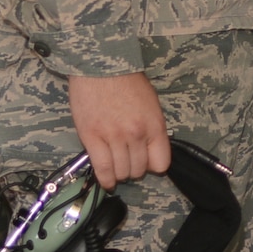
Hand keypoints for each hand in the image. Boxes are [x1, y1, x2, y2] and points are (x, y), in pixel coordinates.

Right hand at [68, 72, 170, 189]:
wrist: (101, 68)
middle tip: (129, 162)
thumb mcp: (152, 104)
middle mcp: (136, 135)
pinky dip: (105, 179)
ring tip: (117, 169)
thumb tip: (150, 149)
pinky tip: (107, 182)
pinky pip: (101, 168)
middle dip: (135, 170)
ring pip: (120, 172)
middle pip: (139, 169)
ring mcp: (113, 138)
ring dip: (120, 174)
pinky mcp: (91, 139)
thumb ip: (152, 128)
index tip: (147, 162)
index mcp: (154, 125)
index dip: (153, 165)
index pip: (161, 163)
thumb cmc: (127, 82)